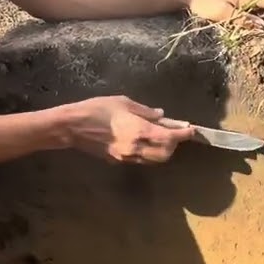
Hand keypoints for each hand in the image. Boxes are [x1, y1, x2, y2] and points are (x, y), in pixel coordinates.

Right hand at [64, 96, 196, 163]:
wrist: (73, 127)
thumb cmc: (97, 109)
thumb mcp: (124, 102)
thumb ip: (145, 111)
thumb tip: (162, 115)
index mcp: (140, 130)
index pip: (170, 137)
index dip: (183, 134)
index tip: (191, 129)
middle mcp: (136, 148)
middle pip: (165, 154)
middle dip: (174, 145)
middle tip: (174, 132)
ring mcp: (127, 157)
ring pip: (154, 160)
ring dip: (162, 151)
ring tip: (160, 136)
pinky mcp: (118, 161)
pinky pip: (140, 159)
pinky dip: (148, 152)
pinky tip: (144, 141)